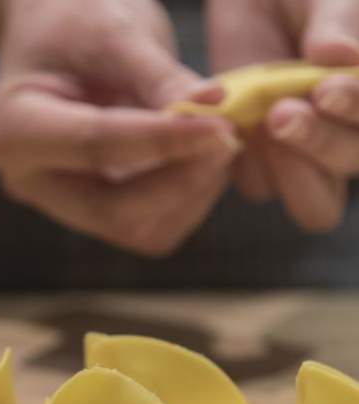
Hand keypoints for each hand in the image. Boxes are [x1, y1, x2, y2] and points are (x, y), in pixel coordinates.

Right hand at [0, 0, 239, 256]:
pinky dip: (185, 198)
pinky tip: (198, 157)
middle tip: (229, 135)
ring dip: (189, 191)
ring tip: (216, 138)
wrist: (56, 37)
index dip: (164, 139)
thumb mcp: (110, 28)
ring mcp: (64, 204)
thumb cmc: (73, 18)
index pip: (95, 145)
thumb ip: (158, 76)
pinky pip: (150, 227)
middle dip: (180, 179)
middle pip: (115, 210)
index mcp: (12, 132)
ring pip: (139, 228)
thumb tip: (213, 114)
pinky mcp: (95, 212)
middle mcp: (31, 182)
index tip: (223, 124)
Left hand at [208, 0, 358, 231]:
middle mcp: (348, 136)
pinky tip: (236, 127)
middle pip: (352, 165)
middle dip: (323, 142)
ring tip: (269, 121)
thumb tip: (341, 55)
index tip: (326, 88)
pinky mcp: (257, 163)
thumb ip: (340, 17)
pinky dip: (247, 163)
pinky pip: (258, 186)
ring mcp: (305, 157)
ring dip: (295, 172)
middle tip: (284, 111)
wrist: (253, 3)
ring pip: (315, 204)